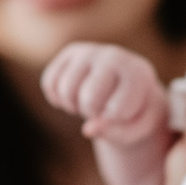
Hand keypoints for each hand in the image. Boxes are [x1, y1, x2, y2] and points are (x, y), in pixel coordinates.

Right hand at [41, 43, 166, 144]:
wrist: (128, 85)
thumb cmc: (134, 111)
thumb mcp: (134, 128)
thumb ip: (116, 133)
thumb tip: (87, 130)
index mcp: (137, 74)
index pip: (116, 110)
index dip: (114, 121)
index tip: (123, 113)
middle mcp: (113, 56)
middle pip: (88, 99)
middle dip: (91, 113)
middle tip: (101, 108)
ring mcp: (90, 51)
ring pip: (65, 90)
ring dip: (72, 106)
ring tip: (88, 103)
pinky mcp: (71, 52)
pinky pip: (49, 82)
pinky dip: (56, 97)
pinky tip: (73, 96)